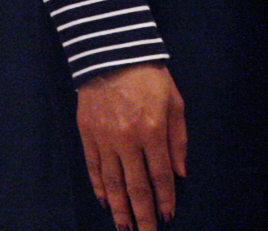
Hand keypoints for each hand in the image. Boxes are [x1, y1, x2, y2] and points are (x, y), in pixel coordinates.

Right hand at [76, 61, 186, 230]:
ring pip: (111, 183)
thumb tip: (180, 173)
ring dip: (119, 208)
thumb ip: (178, 139)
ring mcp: (104, 140)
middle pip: (135, 186)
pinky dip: (99, 189)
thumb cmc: (150, 77)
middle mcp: (127, 140)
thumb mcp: (175, 102)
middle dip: (142, 214)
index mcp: (152, 131)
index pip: (160, 175)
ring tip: (125, 227)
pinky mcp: (87, 136)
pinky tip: (106, 203)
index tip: (167, 217)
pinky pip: (94, 170)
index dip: (165, 198)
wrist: (112, 55)